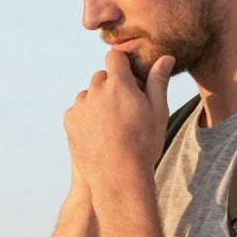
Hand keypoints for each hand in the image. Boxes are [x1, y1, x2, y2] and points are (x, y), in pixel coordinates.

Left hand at [64, 51, 174, 200]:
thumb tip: (165, 58)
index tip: (130, 80)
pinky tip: (99, 134)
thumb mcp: (158, 113)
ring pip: (89, 94)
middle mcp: (96, 90)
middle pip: (102, 77)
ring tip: (112, 126)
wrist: (118, 178)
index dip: (123, 66)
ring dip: (98, 102)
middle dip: (112, 87)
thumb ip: (158, 82)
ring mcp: (80, 105)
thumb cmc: (144, 145)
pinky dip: (86, 118)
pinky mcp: (70, 120)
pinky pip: (78, 111)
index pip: (115, 57)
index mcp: (119, 83)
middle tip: (125, 110)